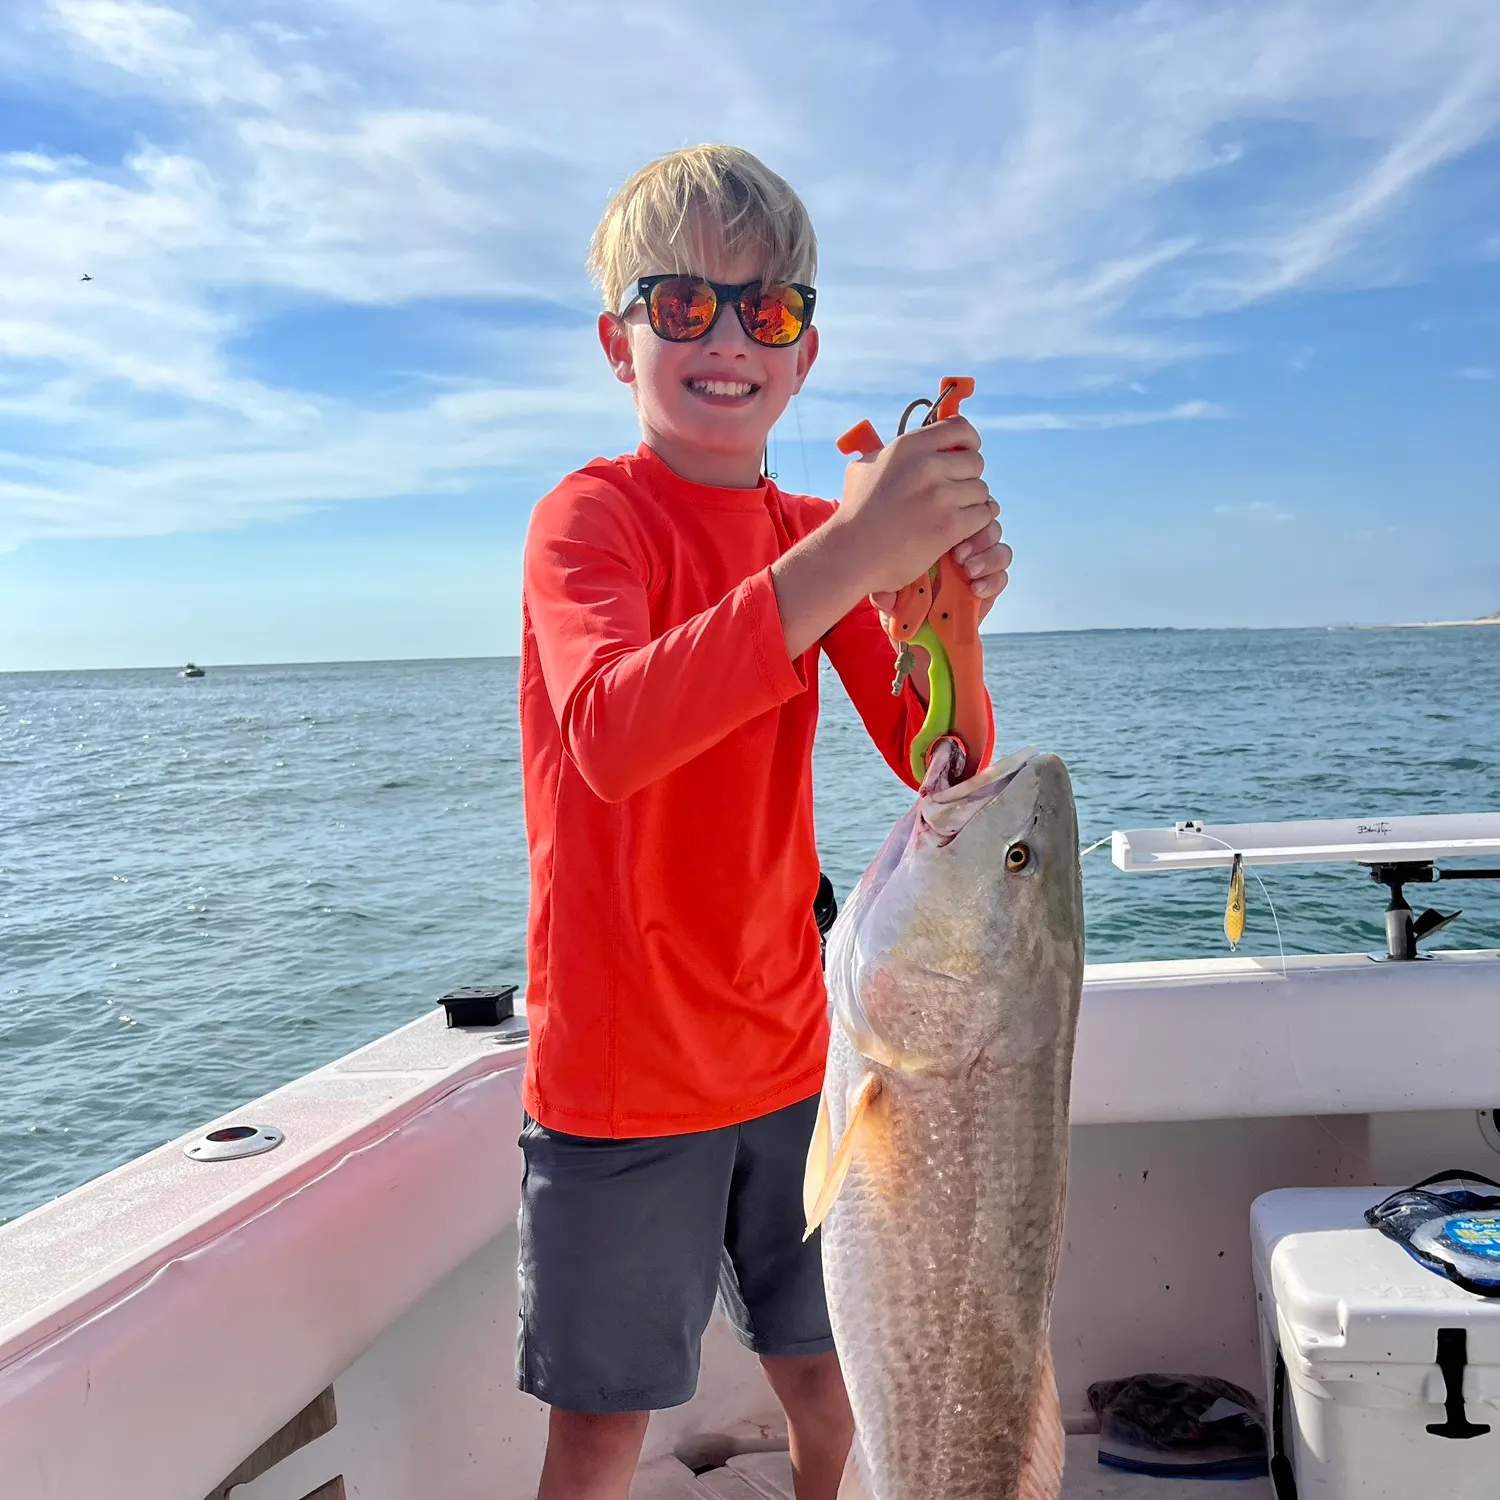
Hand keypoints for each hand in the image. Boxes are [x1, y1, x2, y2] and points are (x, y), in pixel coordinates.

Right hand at [831, 416, 997, 596]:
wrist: (851, 554)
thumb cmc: (855, 514)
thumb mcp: (864, 468)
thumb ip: (892, 452)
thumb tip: (914, 445)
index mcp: (909, 446)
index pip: (960, 428)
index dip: (968, 442)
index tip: (964, 454)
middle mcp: (927, 465)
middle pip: (975, 462)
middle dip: (967, 478)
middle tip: (953, 494)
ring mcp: (940, 495)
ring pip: (981, 490)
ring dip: (971, 504)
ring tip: (952, 515)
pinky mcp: (950, 525)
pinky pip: (982, 515)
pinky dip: (974, 524)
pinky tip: (957, 531)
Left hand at [870, 516, 1012, 623]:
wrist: (908, 632)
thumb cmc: (896, 600)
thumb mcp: (883, 585)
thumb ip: (883, 583)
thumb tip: (885, 597)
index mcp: (936, 531)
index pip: (962, 507)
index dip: (964, 514)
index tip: (947, 534)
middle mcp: (959, 544)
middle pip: (986, 519)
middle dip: (979, 533)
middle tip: (960, 554)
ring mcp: (976, 564)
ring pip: (998, 545)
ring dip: (988, 555)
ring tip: (968, 570)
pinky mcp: (988, 588)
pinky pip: (1001, 576)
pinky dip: (993, 580)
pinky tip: (975, 589)